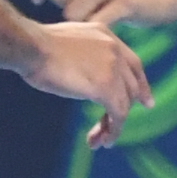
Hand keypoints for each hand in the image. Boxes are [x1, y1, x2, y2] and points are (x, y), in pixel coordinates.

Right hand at [20, 22, 152, 147]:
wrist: (30, 46)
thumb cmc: (34, 47)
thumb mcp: (65, 43)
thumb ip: (81, 55)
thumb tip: (79, 71)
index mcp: (105, 35)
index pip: (133, 63)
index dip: (141, 85)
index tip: (146, 102)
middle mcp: (115, 49)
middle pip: (131, 87)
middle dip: (124, 111)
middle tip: (110, 132)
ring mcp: (112, 67)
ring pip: (124, 104)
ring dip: (113, 126)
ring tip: (100, 142)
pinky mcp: (105, 87)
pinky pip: (118, 115)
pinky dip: (113, 131)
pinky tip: (103, 141)